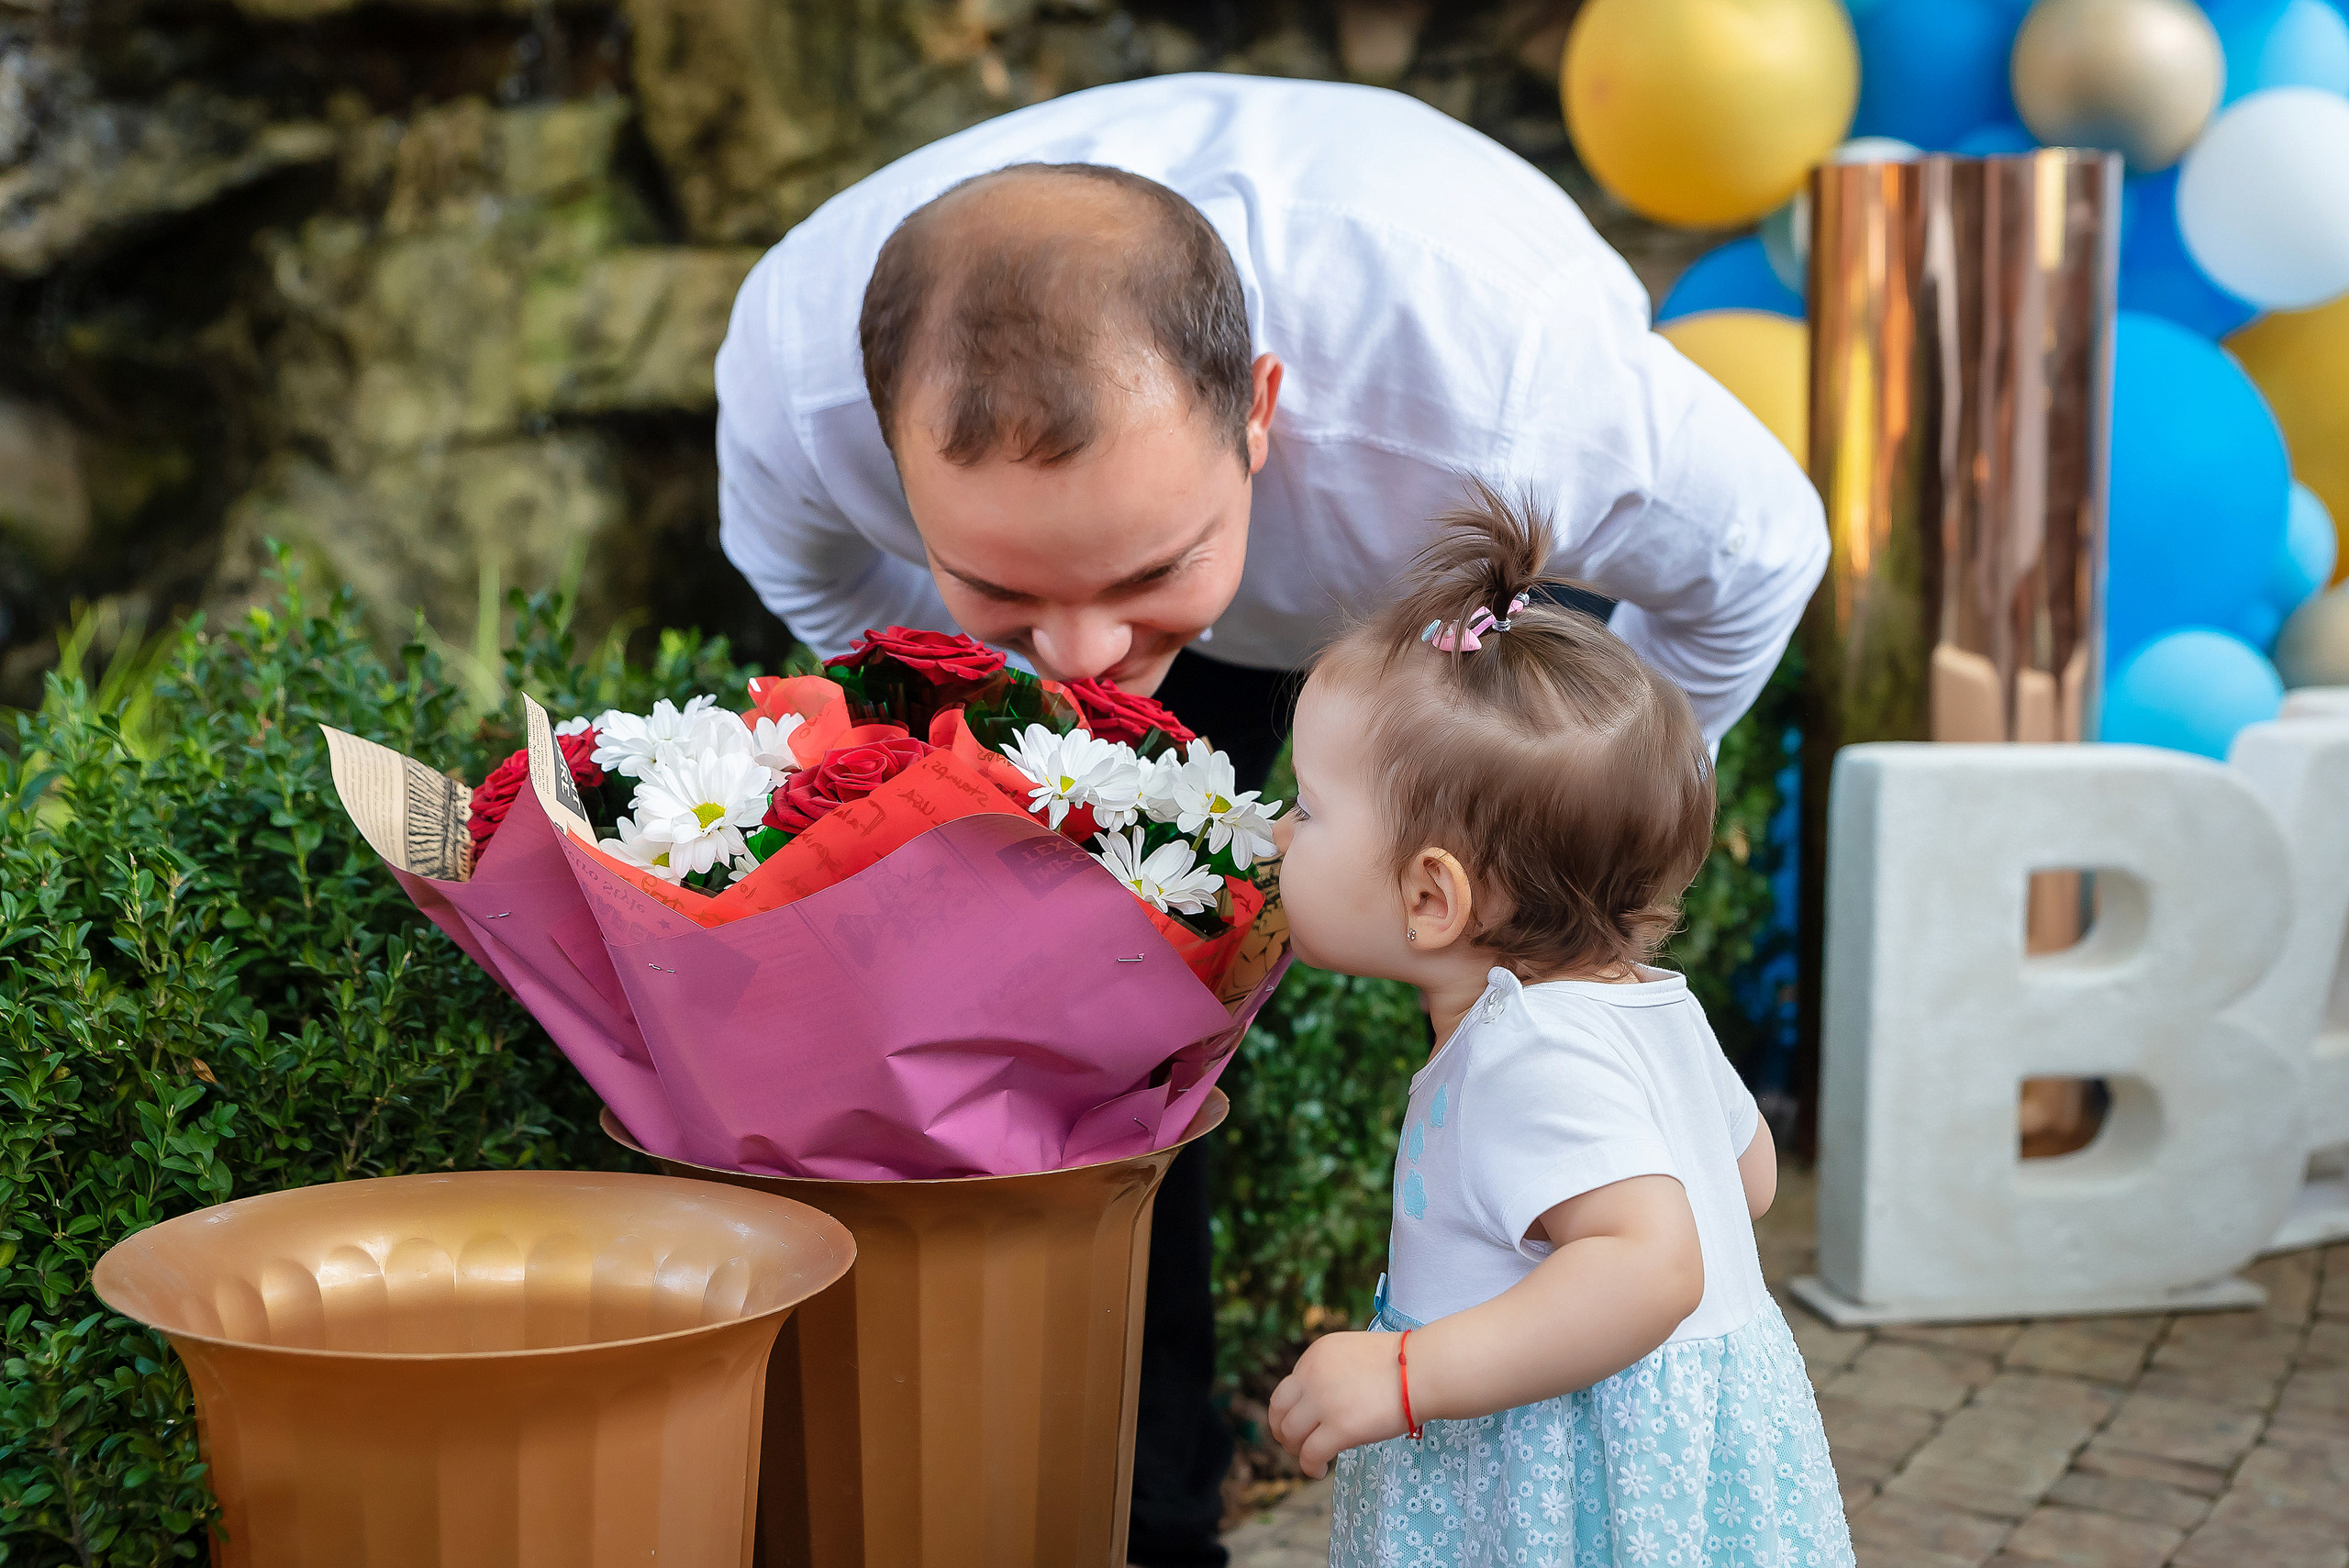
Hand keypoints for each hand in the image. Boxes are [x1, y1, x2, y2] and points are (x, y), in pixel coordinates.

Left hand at [1266, 1330, 1408, 1477]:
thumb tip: (1323, 1402)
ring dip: (1295, 1451)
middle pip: (1279, 1410)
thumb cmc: (1401, 1365)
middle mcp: (1311, 1375)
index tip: (1302, 1425)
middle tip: (1295, 1445)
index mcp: (1315, 1355)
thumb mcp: (1353, 1355)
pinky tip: (1319, 1471)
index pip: (1288, 1389)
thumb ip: (1332, 1373)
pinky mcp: (1339, 1428)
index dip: (1291, 1411)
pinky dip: (1309, 1467)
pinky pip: (1309, 1454)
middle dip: (1282, 1431)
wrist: (1423, 1370)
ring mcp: (1323, 1402)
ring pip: (1290, 1434)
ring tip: (1310, 1459)